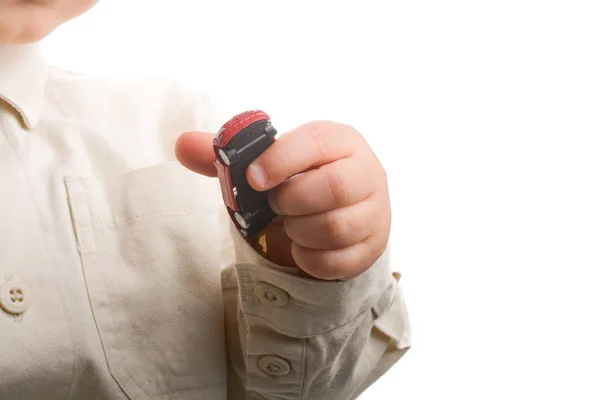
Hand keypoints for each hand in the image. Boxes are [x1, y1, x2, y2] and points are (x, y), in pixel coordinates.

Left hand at [175, 121, 390, 279]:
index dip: (281, 159)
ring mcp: (375, 212)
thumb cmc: (302, 180)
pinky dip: (308, 259)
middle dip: (291, 201)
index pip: (317, 140)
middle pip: (334, 187)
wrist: (343, 211)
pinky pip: (336, 261)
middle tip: (276, 205)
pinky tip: (303, 247)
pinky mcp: (372, 248)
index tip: (254, 179)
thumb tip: (181, 144)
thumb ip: (227, 156)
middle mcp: (367, 172)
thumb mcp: (271, 164)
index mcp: (341, 140)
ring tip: (290, 224)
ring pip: (334, 227)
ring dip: (298, 231)